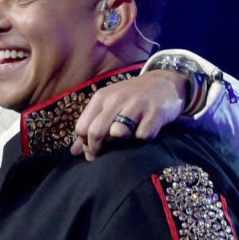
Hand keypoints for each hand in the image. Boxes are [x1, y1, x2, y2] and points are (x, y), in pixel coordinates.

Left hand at [70, 70, 186, 160]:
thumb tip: (73, 152)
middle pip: (96, 132)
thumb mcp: (108, 106)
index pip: (82, 128)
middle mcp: (116, 99)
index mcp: (101, 98)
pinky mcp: (157, 111)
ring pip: (118, 132)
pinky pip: (144, 135)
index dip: (85, 145)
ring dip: (121, 144)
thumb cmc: (131, 99)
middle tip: (107, 157)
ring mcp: (137, 104)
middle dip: (98, 150)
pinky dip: (143, 140)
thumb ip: (90, 127)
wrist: (165, 83)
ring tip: (126, 143)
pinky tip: (145, 136)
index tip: (94, 153)